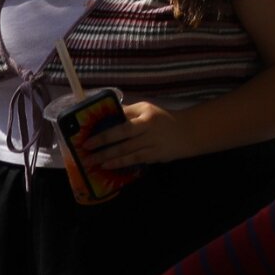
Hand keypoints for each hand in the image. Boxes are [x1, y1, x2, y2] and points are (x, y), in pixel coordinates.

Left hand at [83, 99, 197, 168]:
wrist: (189, 132)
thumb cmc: (163, 118)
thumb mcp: (147, 109)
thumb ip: (128, 112)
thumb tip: (107, 113)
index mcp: (145, 118)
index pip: (121, 127)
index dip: (104, 136)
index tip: (87, 141)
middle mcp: (148, 133)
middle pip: (123, 143)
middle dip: (102, 151)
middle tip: (85, 157)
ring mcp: (152, 147)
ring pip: (128, 155)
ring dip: (109, 160)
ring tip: (94, 164)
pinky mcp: (155, 158)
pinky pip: (135, 161)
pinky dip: (122, 164)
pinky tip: (110, 166)